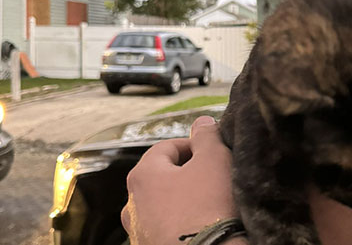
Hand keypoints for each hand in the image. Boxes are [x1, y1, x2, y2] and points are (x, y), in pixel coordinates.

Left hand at [121, 116, 239, 244]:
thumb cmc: (208, 207)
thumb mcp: (214, 159)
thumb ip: (207, 136)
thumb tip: (202, 122)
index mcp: (142, 175)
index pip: (168, 146)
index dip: (195, 146)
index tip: (215, 153)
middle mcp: (132, 205)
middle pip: (164, 177)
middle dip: (188, 174)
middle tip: (215, 177)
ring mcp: (138, 233)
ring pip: (164, 205)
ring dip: (184, 200)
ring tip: (210, 205)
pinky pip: (167, 228)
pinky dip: (181, 223)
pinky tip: (201, 225)